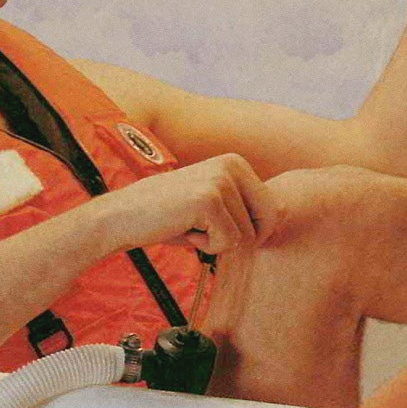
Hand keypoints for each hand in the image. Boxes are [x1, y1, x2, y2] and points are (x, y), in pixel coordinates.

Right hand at [111, 153, 264, 260]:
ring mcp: (221, 181)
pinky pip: (225, 243)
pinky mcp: (208, 200)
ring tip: (187, 224)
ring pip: (244, 236)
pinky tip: (181, 228)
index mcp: (235, 162)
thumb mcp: (213, 206)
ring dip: (215, 241)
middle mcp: (232, 165)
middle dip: (238, 236)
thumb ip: (246, 207)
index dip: (249, 230)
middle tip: (203, 227)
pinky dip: (203, 246)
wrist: (121, 216)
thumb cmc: (168, 215)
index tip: (216, 225)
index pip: (272, 210)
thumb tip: (286, 212)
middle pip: (267, 221)